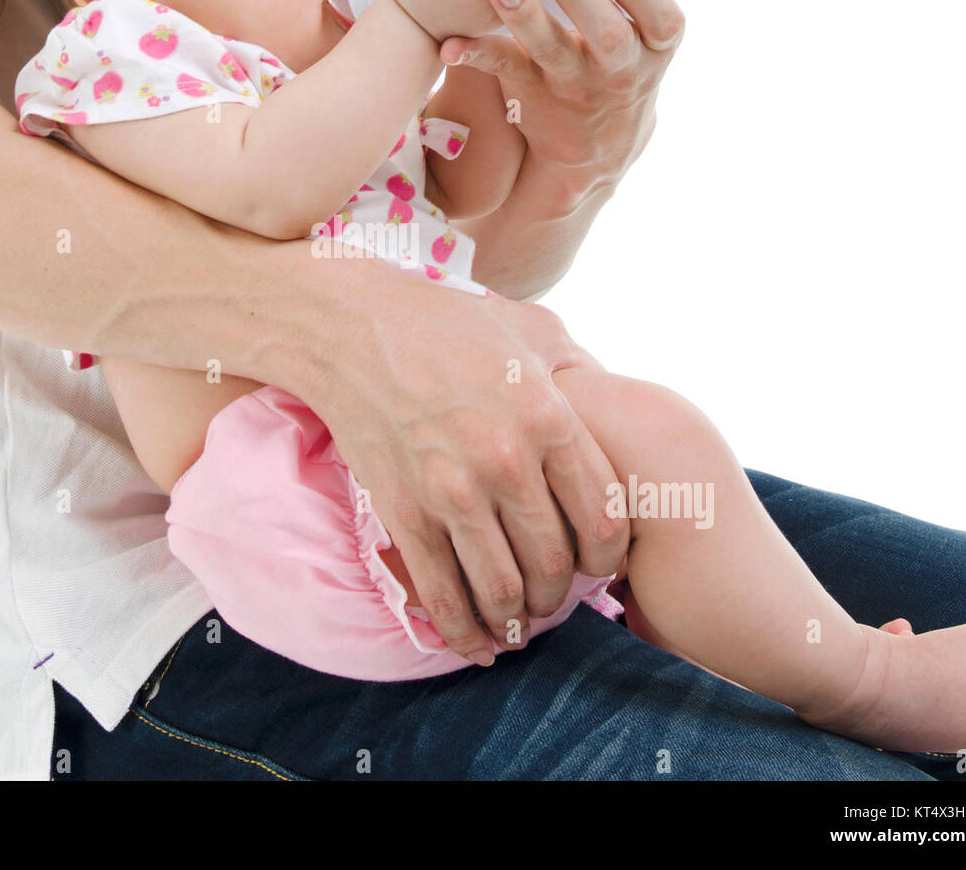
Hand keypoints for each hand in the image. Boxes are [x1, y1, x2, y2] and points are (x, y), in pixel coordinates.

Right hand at [308, 258, 628, 664]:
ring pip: (503, 590)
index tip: (601, 564)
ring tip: (521, 619)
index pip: (604, 518)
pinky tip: (478, 644)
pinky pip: (441, 593)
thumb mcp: (531, 327)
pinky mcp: (403, 511)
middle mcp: (505, 461)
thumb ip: (581, 369)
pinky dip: (464, 632)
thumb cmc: (445, 322)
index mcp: (548, 417)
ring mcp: (451, 491)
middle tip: (557, 595)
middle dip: (562, 593)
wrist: (350, 328)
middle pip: (554, 563)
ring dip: (519, 618)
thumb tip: (615, 403)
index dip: (610, 557)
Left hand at [437, 0, 685, 190]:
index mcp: (657, 40)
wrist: (599, 138)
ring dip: (525, 16)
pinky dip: (479, 57)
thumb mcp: (641, 10)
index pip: (656, 11)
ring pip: (553, 51)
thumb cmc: (622, 48)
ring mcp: (578, 83)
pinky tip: (451, 45)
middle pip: (602, 30)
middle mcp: (622, 66)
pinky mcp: (538, 94)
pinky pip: (507, 74)